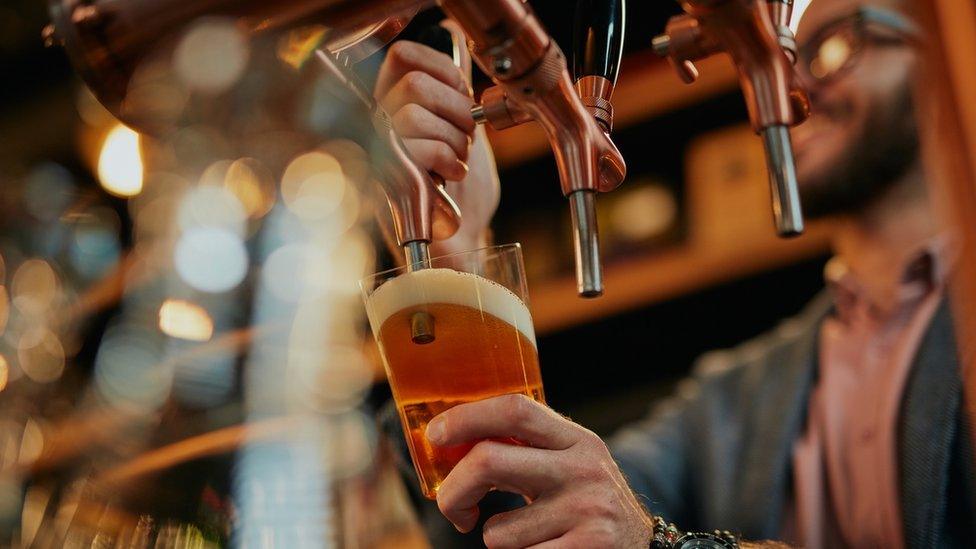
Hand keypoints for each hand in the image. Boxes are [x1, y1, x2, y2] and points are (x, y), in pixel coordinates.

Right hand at [374, 21, 500, 255]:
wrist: (461, 243)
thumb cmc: (461, 194)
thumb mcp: (464, 132)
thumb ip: (456, 94)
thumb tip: (459, 48)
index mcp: (393, 104)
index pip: (404, 56)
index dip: (443, 69)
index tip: (464, 97)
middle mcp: (376, 124)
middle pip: (412, 85)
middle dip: (456, 111)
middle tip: (466, 139)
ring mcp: (376, 154)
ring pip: (412, 115)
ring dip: (452, 140)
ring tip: (457, 162)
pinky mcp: (383, 183)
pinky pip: (414, 149)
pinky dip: (446, 159)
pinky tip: (451, 176)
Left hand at [425, 394, 653, 547]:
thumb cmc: (588, 505)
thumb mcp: (570, 464)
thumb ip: (526, 448)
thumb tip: (452, 443)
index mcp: (576, 440)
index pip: (514, 409)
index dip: (465, 418)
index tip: (435, 436)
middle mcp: (583, 469)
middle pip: (488, 461)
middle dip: (453, 491)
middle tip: (454, 510)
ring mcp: (586, 512)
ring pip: (496, 531)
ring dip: (497, 540)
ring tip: (528, 538)